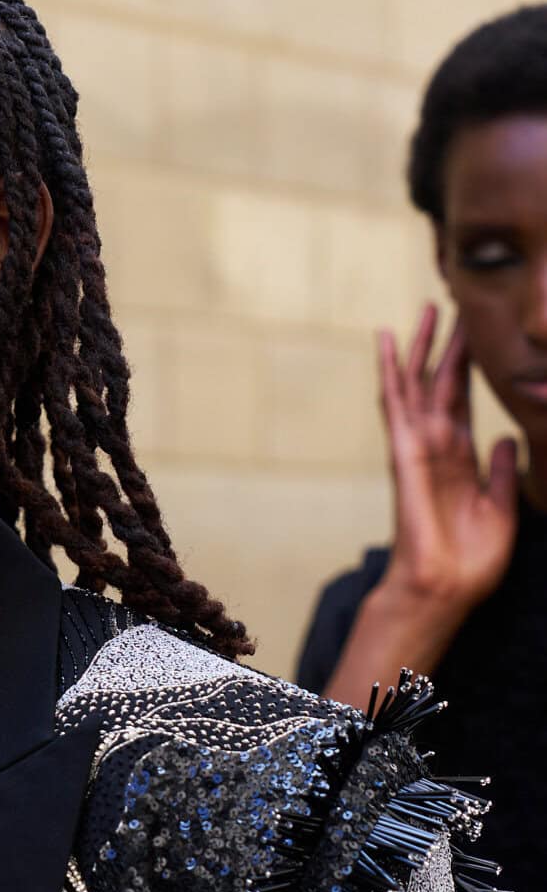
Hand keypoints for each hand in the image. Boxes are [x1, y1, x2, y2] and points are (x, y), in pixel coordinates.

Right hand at [371, 305, 519, 652]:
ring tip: (422, 308)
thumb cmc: (470, 562)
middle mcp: (438, 448)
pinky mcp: (405, 453)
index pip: (464, 401)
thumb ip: (504, 473)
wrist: (445, 589)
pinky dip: (388, 371)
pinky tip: (384, 342)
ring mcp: (418, 448)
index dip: (469, 366)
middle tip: (450, 302)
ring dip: (417, 346)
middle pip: (439, 383)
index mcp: (461, 460)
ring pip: (415, 385)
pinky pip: (394, 405)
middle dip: (446, 344)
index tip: (476, 333)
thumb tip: (508, 439)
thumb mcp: (503, 510)